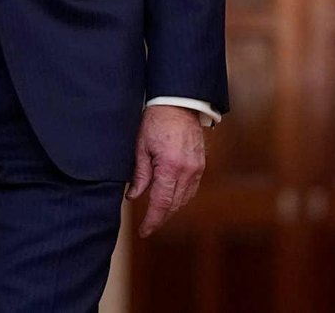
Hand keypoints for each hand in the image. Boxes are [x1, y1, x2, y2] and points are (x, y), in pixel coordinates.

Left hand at [127, 105, 206, 237]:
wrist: (178, 103)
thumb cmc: (156, 121)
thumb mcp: (141, 147)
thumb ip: (139, 174)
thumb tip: (134, 196)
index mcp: (170, 167)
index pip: (161, 203)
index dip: (152, 221)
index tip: (144, 231)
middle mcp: (187, 171)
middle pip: (174, 205)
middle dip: (161, 218)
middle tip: (148, 226)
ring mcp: (197, 168)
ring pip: (185, 199)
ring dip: (171, 209)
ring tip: (157, 214)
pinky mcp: (201, 164)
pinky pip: (192, 189)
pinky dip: (182, 198)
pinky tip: (171, 199)